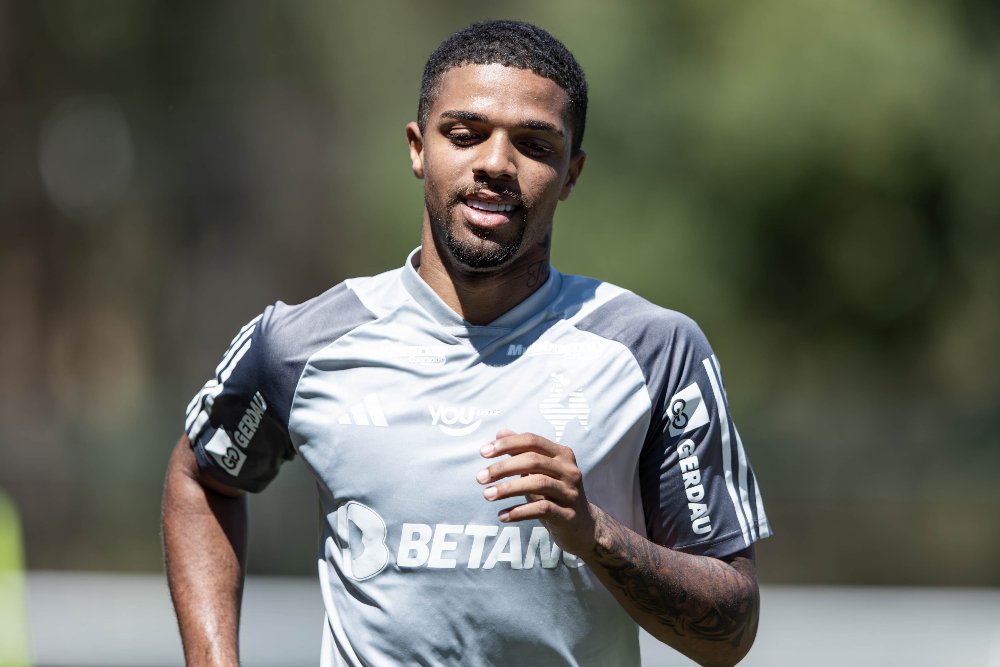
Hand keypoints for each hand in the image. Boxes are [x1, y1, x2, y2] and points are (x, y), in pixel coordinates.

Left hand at [477, 429, 596, 556]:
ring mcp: (571, 492)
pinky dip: (518, 512)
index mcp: (562, 454)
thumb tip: (500, 432)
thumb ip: (521, 451)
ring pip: (537, 483)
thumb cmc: (554, 493)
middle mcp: (569, 469)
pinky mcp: (568, 514)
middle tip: (480, 477)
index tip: (483, 452)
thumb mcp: (539, 471)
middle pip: (533, 460)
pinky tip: (502, 515)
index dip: (507, 444)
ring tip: (486, 495)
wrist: (582, 526)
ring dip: (508, 488)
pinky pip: (541, 509)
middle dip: (503, 467)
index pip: (532, 440)